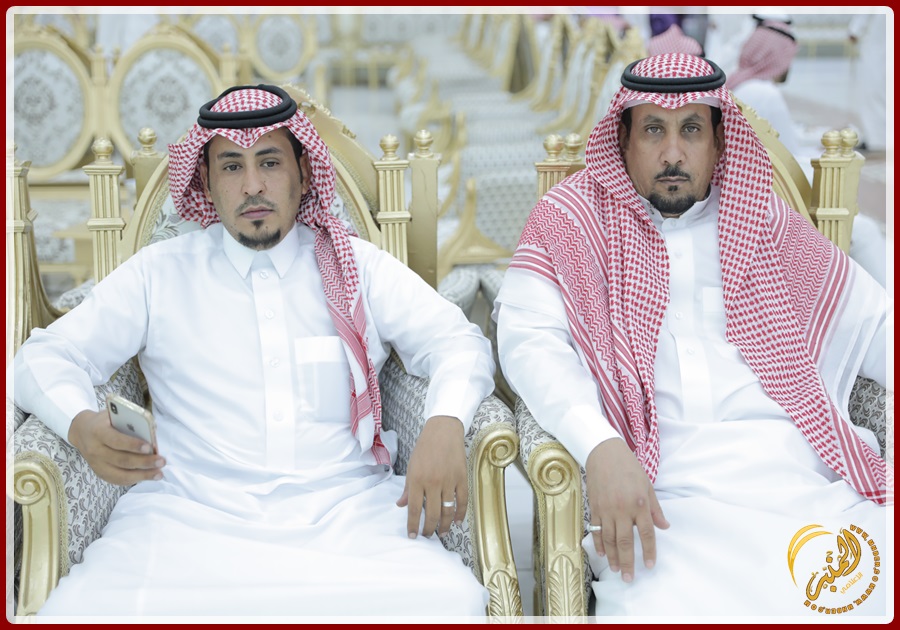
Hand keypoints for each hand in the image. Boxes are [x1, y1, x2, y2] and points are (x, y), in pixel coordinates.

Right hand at [68, 409, 165, 485]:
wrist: (82, 431)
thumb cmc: (105, 421)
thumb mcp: (114, 415)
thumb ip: (129, 422)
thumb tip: (153, 432)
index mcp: (98, 432)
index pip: (116, 440)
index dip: (132, 445)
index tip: (150, 447)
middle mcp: (95, 450)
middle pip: (121, 460)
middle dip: (144, 462)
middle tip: (161, 461)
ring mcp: (96, 464)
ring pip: (120, 474)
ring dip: (142, 475)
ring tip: (159, 473)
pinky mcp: (100, 473)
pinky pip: (118, 480)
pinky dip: (134, 479)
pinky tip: (148, 476)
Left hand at [396, 415, 467, 537]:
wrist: (443, 431)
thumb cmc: (424, 448)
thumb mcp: (411, 466)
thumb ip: (408, 488)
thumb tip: (401, 505)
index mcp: (417, 480)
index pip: (414, 510)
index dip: (413, 526)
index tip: (412, 536)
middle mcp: (433, 482)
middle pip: (432, 514)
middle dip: (429, 529)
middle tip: (427, 535)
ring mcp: (449, 481)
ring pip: (448, 511)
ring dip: (445, 526)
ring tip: (442, 533)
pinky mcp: (462, 478)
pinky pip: (462, 501)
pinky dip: (460, 514)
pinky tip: (457, 522)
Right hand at [585, 438, 668, 582]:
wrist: (603, 453)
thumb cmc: (629, 467)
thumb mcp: (647, 485)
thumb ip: (655, 509)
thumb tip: (664, 527)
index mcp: (639, 503)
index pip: (646, 533)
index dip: (648, 551)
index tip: (649, 565)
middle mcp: (622, 509)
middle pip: (625, 541)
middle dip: (627, 562)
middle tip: (629, 578)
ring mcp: (606, 509)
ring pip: (609, 539)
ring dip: (612, 557)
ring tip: (616, 570)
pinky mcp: (594, 507)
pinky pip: (597, 530)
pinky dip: (598, 543)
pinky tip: (602, 554)